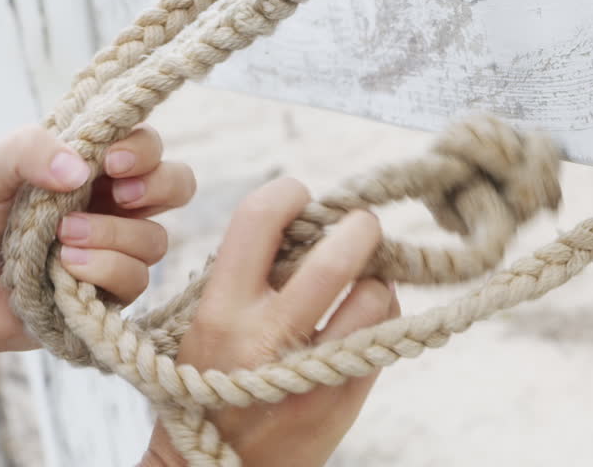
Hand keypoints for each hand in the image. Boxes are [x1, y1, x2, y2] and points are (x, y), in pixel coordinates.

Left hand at [0, 123, 195, 459]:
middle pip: (177, 186)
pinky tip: (65, 270)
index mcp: (89, 167)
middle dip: (157, 186)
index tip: (111, 161)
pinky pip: (135, 281)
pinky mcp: (108, 294)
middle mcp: (112, 205)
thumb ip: (29, 149)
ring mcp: (114, 250)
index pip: (145, 145)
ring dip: (113, 235)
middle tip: (118, 192)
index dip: (142, 149)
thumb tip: (81, 168)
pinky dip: (104, 271)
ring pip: (156, 238)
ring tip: (63, 240)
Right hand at [142, 178, 399, 466]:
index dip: (290, 193)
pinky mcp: (341, 400)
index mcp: (220, 308)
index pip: (260, 218)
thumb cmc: (211, 382)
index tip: (304, 199)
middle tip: (363, 228)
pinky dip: (383, 316)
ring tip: (364, 284)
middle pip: (338, 255)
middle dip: (362, 228)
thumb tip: (311, 220)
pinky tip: (364, 321)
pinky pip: (385, 335)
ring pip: (374, 294)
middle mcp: (263, 337)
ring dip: (378, 280)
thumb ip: (249, 275)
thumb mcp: (207, 323)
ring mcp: (308, 372)